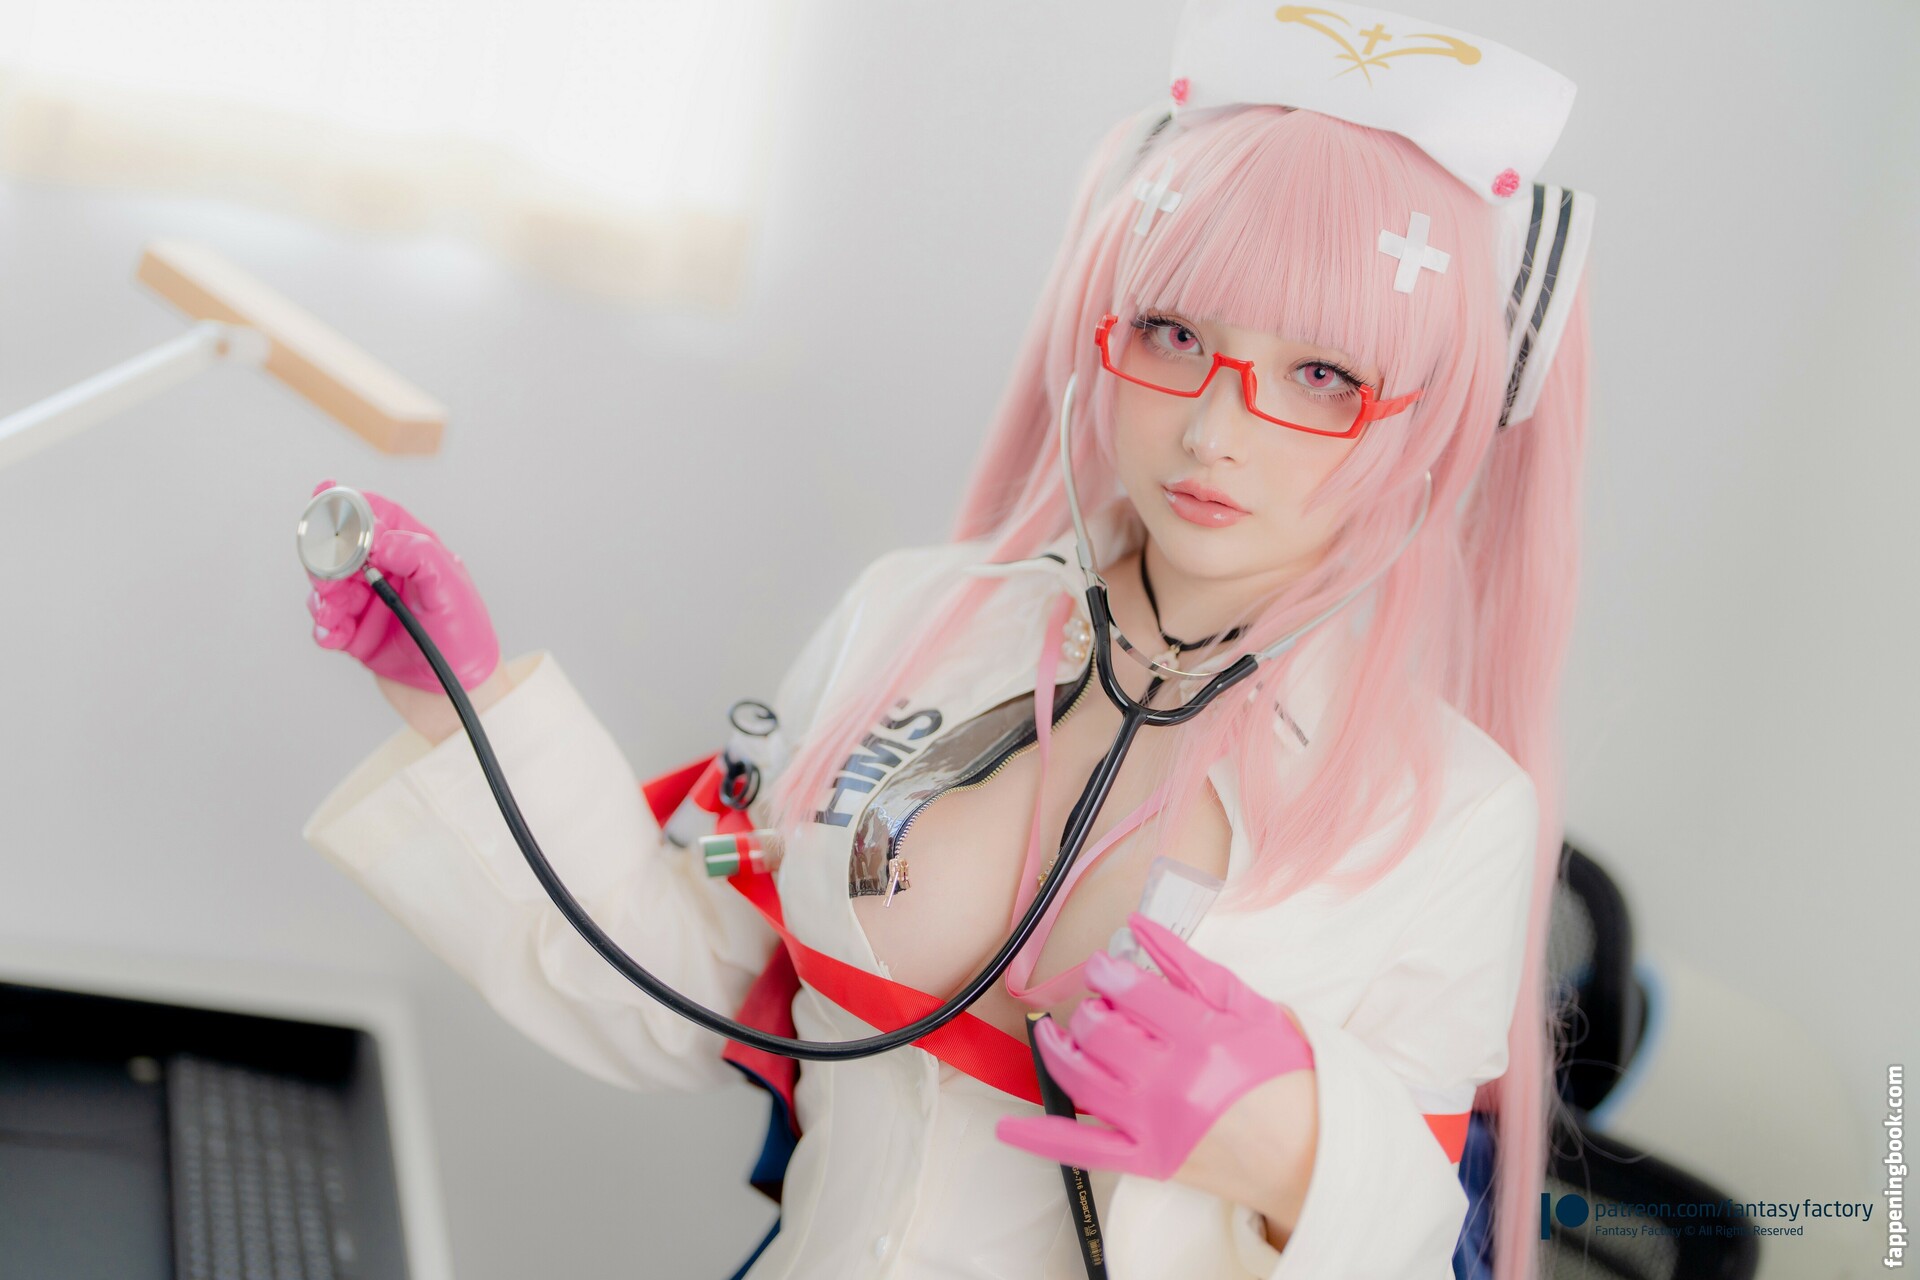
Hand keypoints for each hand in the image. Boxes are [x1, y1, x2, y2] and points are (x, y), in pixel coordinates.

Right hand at [303, 479, 500, 692]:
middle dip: (326, 559)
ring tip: (331, 613)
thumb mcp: (451, 590)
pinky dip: (323, 627)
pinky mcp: (357, 636)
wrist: (461, 697)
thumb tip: (379, 539)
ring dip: (322, 596)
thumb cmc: (467, 640)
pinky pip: (327, 623)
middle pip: (341, 549)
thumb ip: (419, 555)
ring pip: (328, 586)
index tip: (323, 497)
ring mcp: (370, 604)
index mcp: (415, 554)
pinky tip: (331, 635)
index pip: (378, 516)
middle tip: (328, 578)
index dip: (350, 504)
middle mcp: (390, 574)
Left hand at [995, 913, 1314, 1181]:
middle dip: (1091, 1009)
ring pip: (1083, 1080)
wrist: (1312, 1151)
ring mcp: (1155, 1127)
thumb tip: (1140, 927)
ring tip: (1060, 1033)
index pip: (1133, 993)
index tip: (1103, 966)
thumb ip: (1190, 967)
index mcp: (1201, 1039)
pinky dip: (1041, 1139)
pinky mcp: (1148, 1161)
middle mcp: (1170, 1084)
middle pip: (1101, 1033)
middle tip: (1100, 1002)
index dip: (1109, 972)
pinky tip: (1007, 1128)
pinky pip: (1083, 1151)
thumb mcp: (1250, 1008)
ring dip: (1060, 1050)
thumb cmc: (1285, 1076)